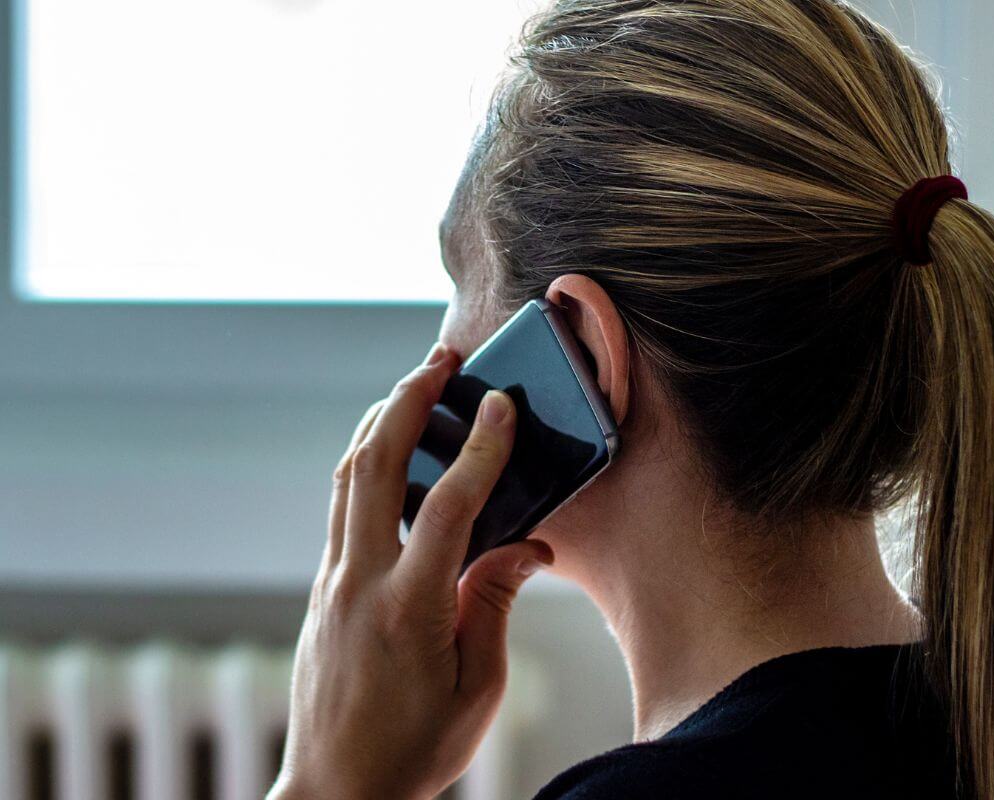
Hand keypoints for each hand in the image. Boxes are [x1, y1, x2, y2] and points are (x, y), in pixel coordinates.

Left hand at [268, 342, 554, 799]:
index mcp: (410, 608)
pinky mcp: (323, 593)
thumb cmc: (415, 750)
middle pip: (374, 466)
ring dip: (379, 424)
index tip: (502, 405)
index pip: (449, 506)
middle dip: (407, 402)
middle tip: (437, 361)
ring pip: (346, 480)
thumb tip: (524, 547)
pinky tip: (389, 456)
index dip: (482, 449)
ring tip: (412, 389)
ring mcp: (333, 585)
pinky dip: (365, 465)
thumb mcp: (478, 687)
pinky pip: (340, 509)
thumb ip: (495, 605)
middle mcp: (360, 584)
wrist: (338, 792)